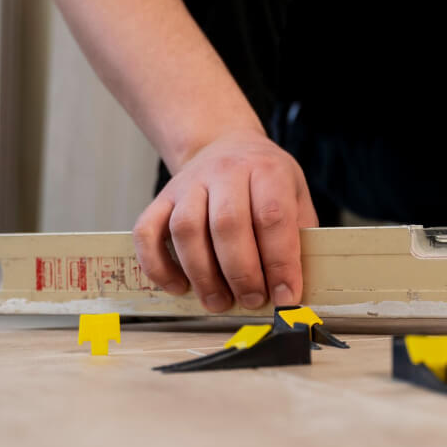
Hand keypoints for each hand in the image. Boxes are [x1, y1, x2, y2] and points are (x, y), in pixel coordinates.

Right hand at [132, 131, 318, 312]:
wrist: (225, 145)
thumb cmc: (264, 181)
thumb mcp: (295, 195)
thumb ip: (299, 236)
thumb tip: (294, 289)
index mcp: (266, 170)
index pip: (272, 216)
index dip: (279, 262)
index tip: (285, 296)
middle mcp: (225, 172)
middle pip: (227, 224)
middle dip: (241, 273)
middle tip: (251, 300)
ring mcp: (189, 184)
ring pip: (186, 229)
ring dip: (202, 274)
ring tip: (218, 301)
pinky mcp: (162, 198)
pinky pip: (147, 231)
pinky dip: (158, 265)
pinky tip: (177, 286)